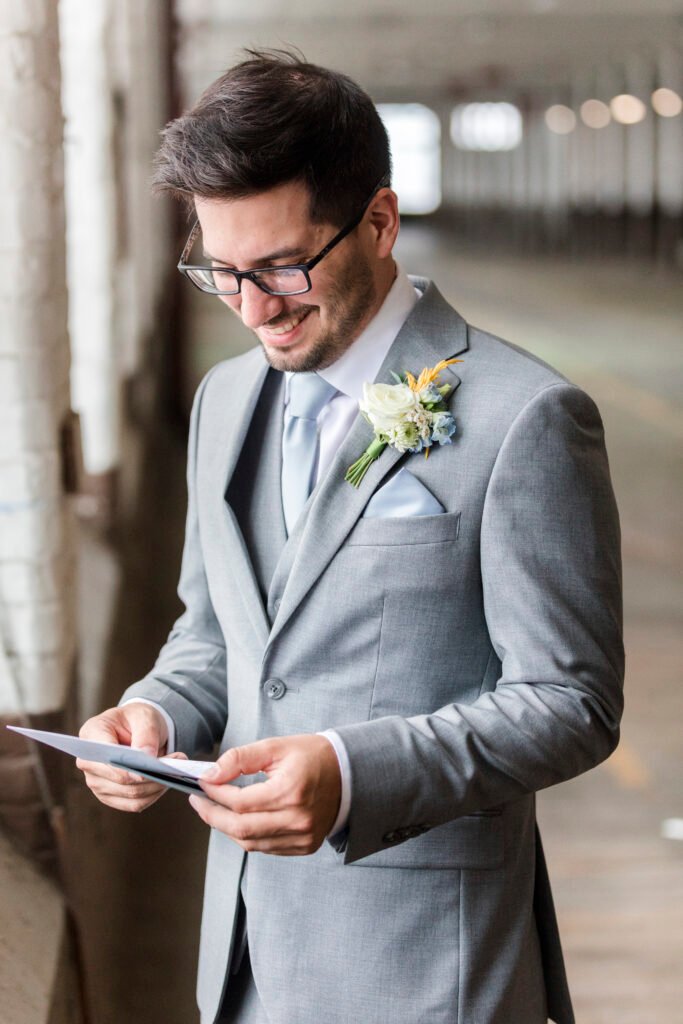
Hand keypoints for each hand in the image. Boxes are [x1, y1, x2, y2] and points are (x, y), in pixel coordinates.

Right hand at [76, 703, 185, 812]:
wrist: (137, 729)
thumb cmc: (137, 719)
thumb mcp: (145, 716)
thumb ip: (145, 733)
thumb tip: (146, 756)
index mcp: (91, 733)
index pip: (104, 757)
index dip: (125, 767)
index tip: (149, 766)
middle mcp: (88, 761)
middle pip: (120, 779)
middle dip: (150, 776)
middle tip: (174, 767)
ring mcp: (97, 781)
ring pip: (130, 794)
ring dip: (156, 786)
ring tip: (174, 772)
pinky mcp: (110, 795)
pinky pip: (134, 803)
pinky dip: (153, 795)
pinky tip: (166, 782)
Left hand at [189, 734, 340, 855]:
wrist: (348, 773)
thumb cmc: (311, 755)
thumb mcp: (275, 747)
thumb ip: (239, 758)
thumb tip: (209, 775)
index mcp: (291, 791)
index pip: (239, 801)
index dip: (215, 793)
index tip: (201, 783)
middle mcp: (297, 819)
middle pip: (240, 828)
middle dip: (213, 816)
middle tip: (198, 802)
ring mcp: (303, 836)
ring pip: (250, 843)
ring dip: (227, 828)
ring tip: (215, 810)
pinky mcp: (305, 846)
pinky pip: (266, 848)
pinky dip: (248, 836)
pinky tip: (240, 820)